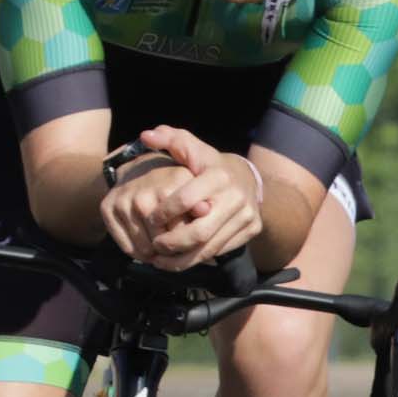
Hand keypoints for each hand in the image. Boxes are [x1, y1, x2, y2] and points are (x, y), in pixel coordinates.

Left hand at [99, 124, 261, 269]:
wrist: (247, 177)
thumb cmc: (209, 164)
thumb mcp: (191, 147)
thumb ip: (168, 140)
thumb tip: (146, 136)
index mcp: (218, 176)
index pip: (185, 199)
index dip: (164, 212)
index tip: (150, 219)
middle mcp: (235, 197)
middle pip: (199, 232)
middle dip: (172, 243)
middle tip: (155, 247)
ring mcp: (246, 215)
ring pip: (209, 248)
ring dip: (182, 259)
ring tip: (161, 260)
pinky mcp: (251, 230)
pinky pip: (220, 251)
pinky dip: (197, 259)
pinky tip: (180, 260)